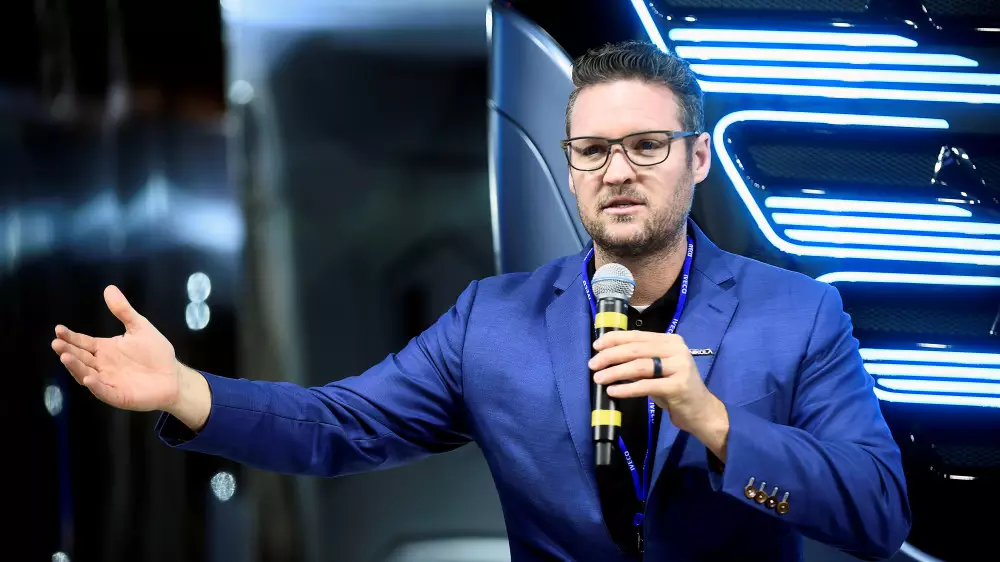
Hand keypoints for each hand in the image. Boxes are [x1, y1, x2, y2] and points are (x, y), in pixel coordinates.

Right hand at [51, 285, 182, 411]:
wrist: (173, 376)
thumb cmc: (156, 353)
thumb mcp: (139, 328)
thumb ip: (124, 311)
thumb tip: (109, 288)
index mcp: (104, 349)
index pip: (82, 342)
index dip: (70, 337)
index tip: (59, 329)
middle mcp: (102, 365)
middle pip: (80, 357)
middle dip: (67, 350)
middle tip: (56, 343)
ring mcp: (108, 381)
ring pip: (86, 374)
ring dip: (75, 367)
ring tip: (65, 357)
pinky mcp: (118, 395)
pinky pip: (103, 391)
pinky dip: (95, 385)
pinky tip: (88, 377)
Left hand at [589, 331, 729, 459]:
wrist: (700, 411)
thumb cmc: (674, 388)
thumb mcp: (656, 370)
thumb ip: (638, 360)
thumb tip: (606, 355)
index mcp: (670, 340)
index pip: (637, 335)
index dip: (614, 339)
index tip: (596, 346)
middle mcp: (676, 349)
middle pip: (635, 349)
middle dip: (610, 356)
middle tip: (593, 365)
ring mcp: (679, 366)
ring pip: (639, 366)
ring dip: (615, 372)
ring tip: (598, 378)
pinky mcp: (679, 386)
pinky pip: (646, 385)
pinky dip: (627, 388)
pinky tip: (613, 391)